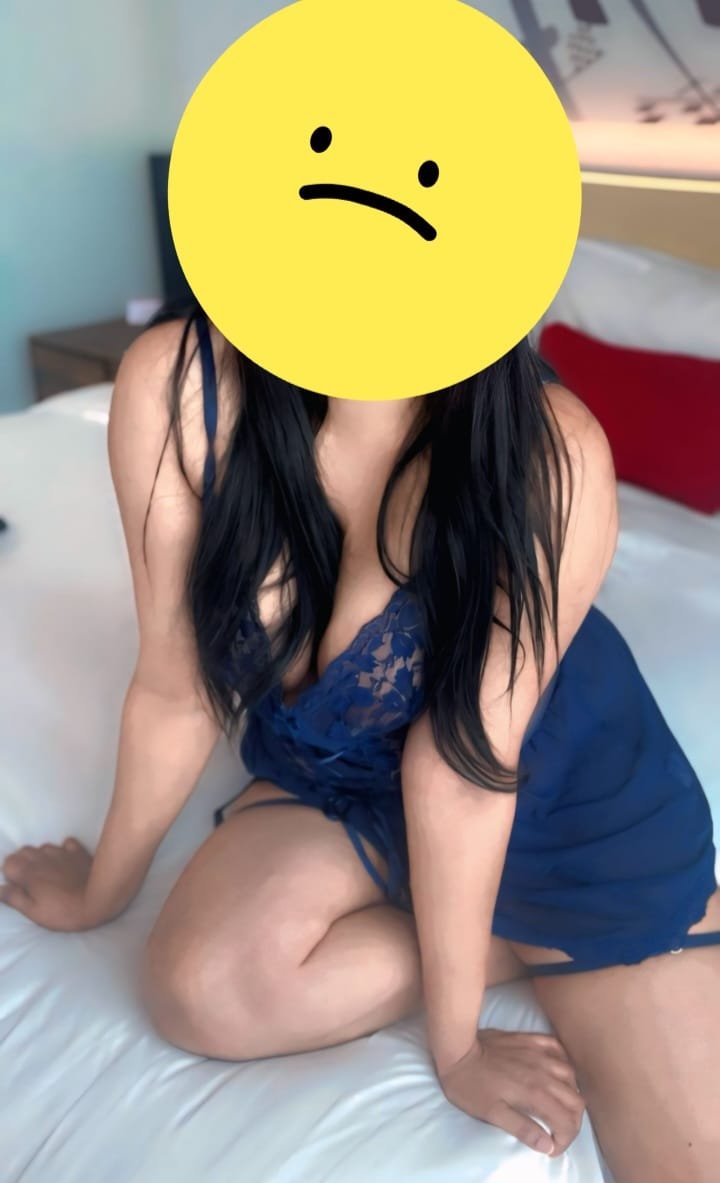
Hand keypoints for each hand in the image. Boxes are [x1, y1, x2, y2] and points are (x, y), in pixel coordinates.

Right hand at [0, 837, 96, 931]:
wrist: (97, 900)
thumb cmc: (62, 911)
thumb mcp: (33, 911)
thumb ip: (14, 898)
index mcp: (28, 872)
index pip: (9, 862)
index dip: (11, 874)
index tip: (18, 886)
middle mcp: (42, 857)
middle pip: (24, 851)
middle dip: (24, 862)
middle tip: (32, 881)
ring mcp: (61, 852)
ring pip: (44, 847)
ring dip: (42, 857)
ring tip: (49, 872)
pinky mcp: (78, 851)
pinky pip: (67, 844)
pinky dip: (64, 850)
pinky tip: (67, 861)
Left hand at [438, 1028, 585, 1156]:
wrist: (458, 1050)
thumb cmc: (472, 1086)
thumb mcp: (492, 1114)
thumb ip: (522, 1129)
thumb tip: (548, 1145)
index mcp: (535, 1094)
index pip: (567, 1122)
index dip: (565, 1140)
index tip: (552, 1148)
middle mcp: (544, 1073)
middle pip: (575, 1100)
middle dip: (572, 1120)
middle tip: (558, 1129)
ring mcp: (539, 1053)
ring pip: (571, 1075)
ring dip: (570, 1092)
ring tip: (558, 1103)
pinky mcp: (531, 1039)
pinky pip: (558, 1048)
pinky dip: (563, 1062)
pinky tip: (557, 1070)